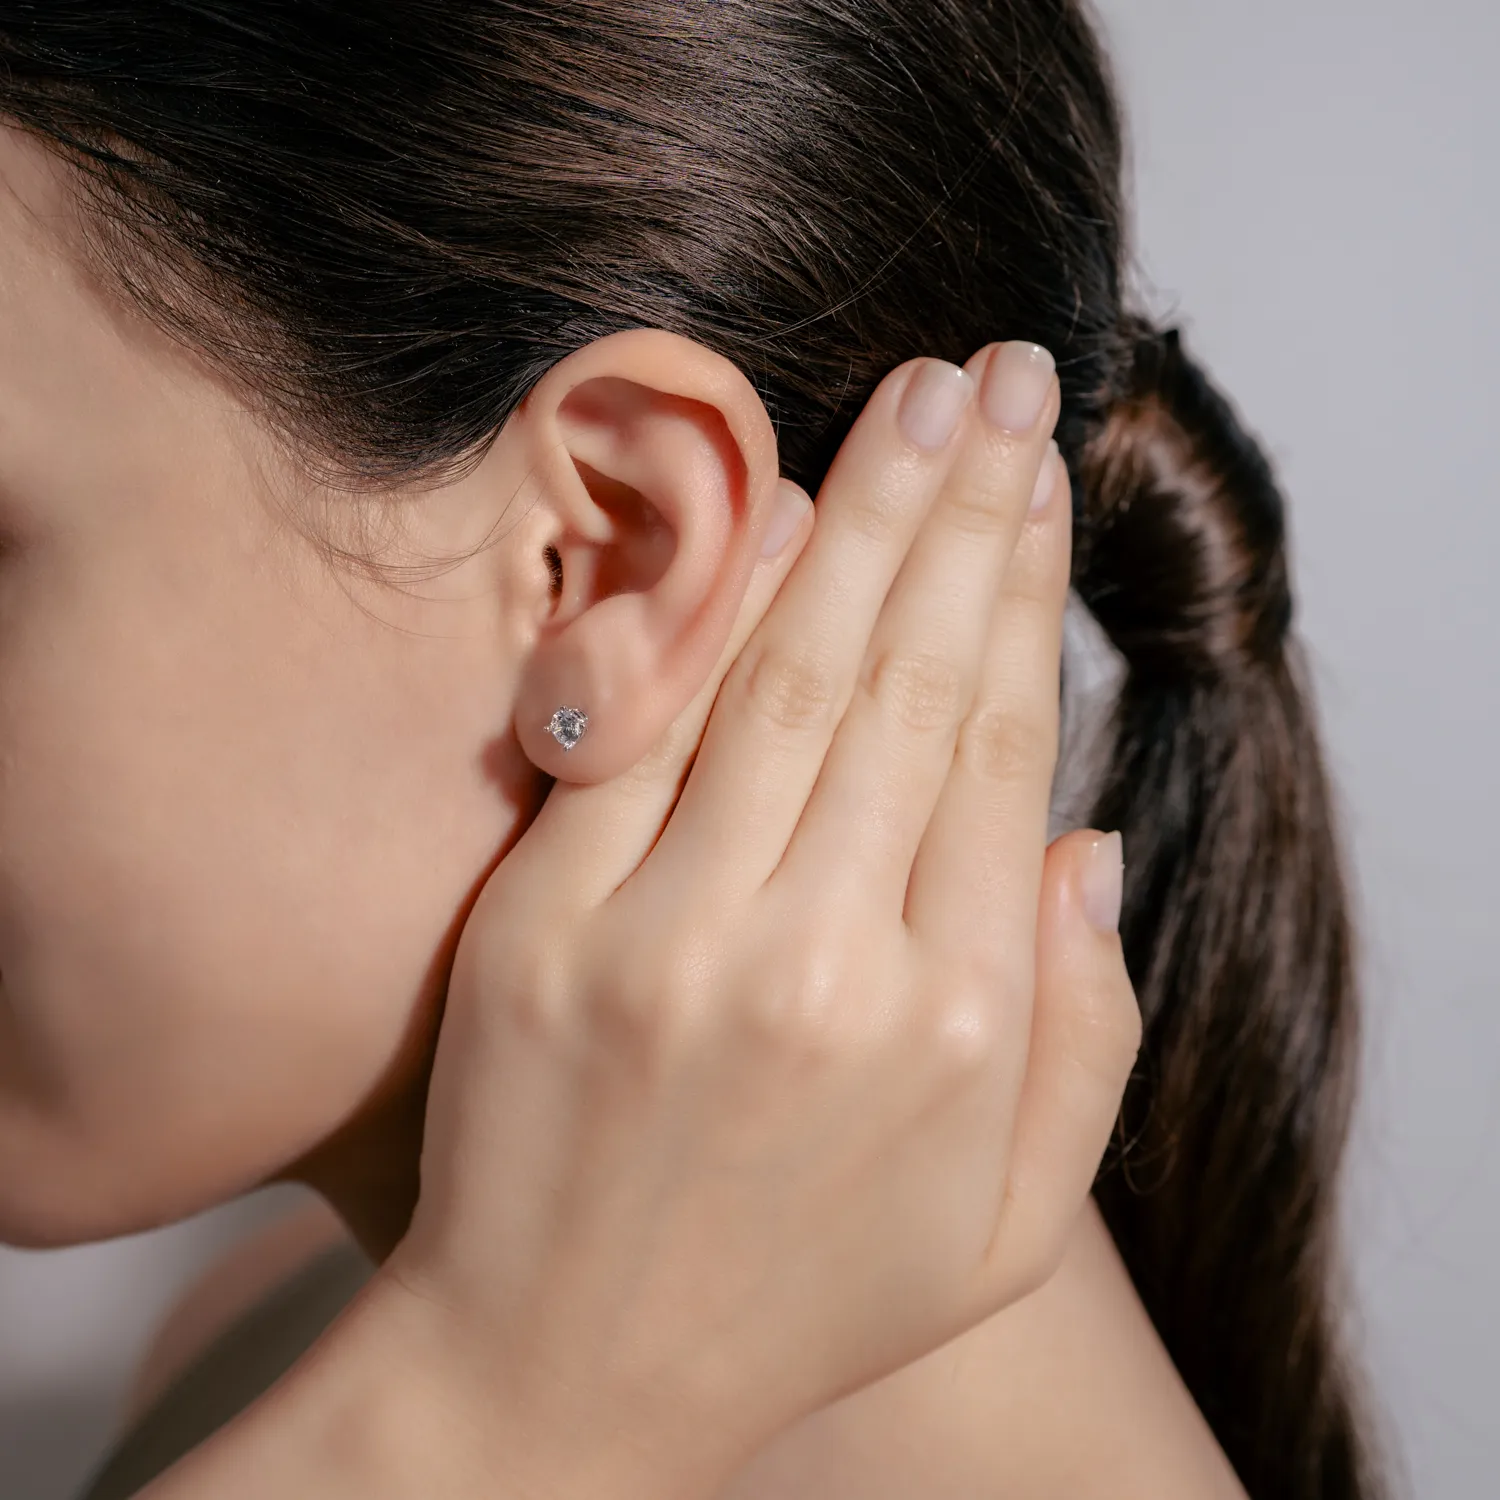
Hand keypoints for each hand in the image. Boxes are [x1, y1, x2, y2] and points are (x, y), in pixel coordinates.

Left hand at [380, 343, 1141, 1497]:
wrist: (557, 1384)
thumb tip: (1085, 839)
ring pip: (792, 679)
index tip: (1037, 480)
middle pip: (908, 682)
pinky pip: (646, 735)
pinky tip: (771, 506)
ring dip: (865, 521)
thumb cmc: (793, 1296)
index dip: (1020, 592)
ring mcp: (673, 940)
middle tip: (1002, 377)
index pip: (995, 745)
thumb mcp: (997, 1224)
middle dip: (964, 509)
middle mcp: (825, 965)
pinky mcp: (547, 931)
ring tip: (918, 402)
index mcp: (953, 1025)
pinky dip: (712, 610)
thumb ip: (1082, 1041)